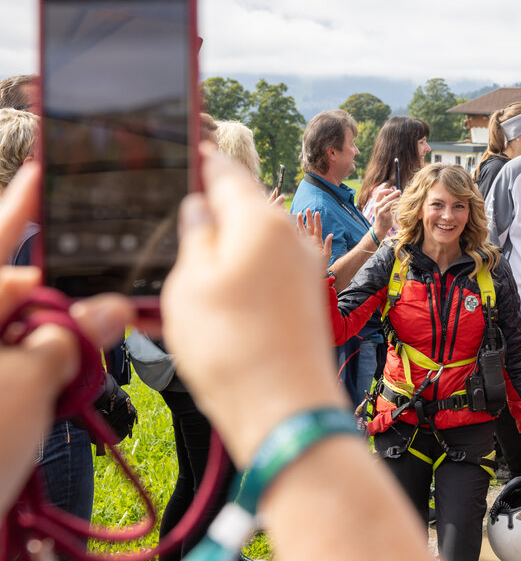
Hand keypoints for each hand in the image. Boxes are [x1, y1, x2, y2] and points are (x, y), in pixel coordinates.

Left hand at [0, 163, 132, 512]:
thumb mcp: (26, 382)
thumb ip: (70, 335)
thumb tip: (108, 309)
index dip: (25, 205)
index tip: (49, 169)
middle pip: (22, 288)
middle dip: (68, 289)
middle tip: (110, 298)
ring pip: (34, 330)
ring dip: (69, 335)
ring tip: (96, 345)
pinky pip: (31, 365)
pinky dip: (57, 366)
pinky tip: (78, 374)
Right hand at [162, 155, 347, 466]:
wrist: (287, 410)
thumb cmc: (231, 345)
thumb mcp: (190, 283)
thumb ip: (195, 235)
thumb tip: (201, 208)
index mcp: (261, 220)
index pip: (228, 173)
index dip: (204, 161)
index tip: (190, 151)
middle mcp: (290, 238)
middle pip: (244, 210)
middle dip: (210, 215)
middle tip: (175, 223)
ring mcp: (303, 270)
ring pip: (253, 246)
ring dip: (222, 254)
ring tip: (185, 273)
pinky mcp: (305, 300)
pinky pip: (266, 277)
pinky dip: (238, 281)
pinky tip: (213, 301)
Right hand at [296, 208, 332, 267]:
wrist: (315, 272)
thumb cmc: (322, 264)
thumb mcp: (327, 254)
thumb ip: (328, 244)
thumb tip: (331, 234)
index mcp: (318, 241)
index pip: (318, 229)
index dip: (317, 221)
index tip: (317, 213)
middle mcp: (311, 241)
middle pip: (309, 227)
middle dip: (308, 218)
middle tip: (307, 210)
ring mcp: (305, 244)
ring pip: (302, 231)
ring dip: (300, 222)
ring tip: (298, 214)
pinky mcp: (300, 247)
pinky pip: (297, 238)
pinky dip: (294, 232)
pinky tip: (291, 226)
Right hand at [371, 186, 400, 240]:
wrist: (379, 228)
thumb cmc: (382, 218)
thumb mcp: (381, 209)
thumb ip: (384, 203)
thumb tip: (393, 195)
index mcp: (375, 203)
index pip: (379, 193)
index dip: (386, 190)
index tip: (392, 190)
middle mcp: (377, 206)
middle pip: (385, 197)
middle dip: (393, 193)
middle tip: (399, 191)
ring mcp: (380, 211)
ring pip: (388, 202)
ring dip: (395, 198)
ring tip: (401, 196)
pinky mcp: (384, 215)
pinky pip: (391, 207)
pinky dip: (396, 204)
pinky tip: (400, 203)